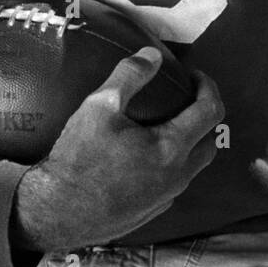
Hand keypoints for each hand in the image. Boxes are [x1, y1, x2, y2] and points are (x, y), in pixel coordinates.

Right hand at [11, 47, 223, 251]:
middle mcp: (177, 176)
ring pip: (194, 166)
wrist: (57, 212)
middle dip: (206, 115)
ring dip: (192, 141)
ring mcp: (166, 197)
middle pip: (210, 141)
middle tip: (186, 98)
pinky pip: (174, 183)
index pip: (210, 112)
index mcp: (171, 148)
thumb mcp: (100, 106)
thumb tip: (152, 54)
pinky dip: (173, 164)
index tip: (194, 75)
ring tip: (170, 123)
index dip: (208, 87)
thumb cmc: (78, 159)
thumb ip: (130, 75)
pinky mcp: (152, 211)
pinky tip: (149, 155)